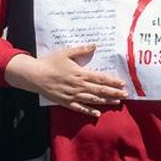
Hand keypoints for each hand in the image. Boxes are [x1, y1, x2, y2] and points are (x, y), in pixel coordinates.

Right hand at [5, 45, 126, 116]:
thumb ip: (81, 50)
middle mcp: (79, 86)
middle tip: (126, 94)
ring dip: (106, 101)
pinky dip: (89, 111)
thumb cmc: (50, 62)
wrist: (35, 75)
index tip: (122, 83)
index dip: (113, 81)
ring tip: (117, 102)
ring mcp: (73, 96)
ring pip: (93, 100)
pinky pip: (80, 108)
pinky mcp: (66, 102)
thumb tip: (95, 46)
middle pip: (100, 90)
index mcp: (80, 74)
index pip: (101, 78)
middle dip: (114, 92)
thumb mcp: (66, 53)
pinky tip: (97, 114)